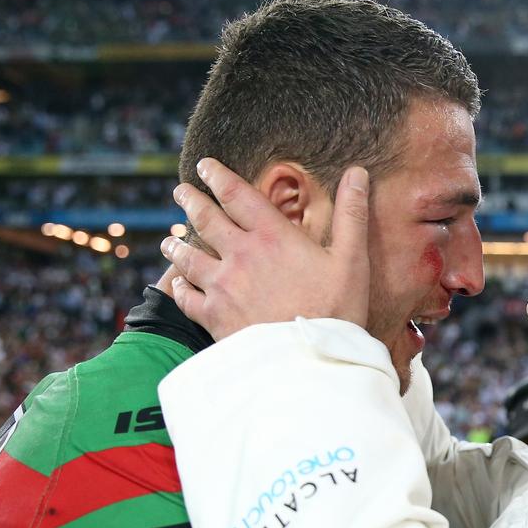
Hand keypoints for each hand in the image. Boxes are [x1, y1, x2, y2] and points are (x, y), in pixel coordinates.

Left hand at [161, 158, 370, 339]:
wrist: (309, 362)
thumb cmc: (336, 311)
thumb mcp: (352, 259)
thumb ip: (352, 214)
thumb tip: (358, 172)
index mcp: (272, 236)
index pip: (237, 194)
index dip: (218, 176)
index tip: (205, 166)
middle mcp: (240, 255)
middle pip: (205, 219)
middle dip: (190, 200)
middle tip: (181, 191)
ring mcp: (223, 286)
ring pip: (188, 257)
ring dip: (176, 244)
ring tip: (169, 239)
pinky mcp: (214, 317)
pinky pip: (186, 297)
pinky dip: (179, 287)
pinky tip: (177, 284)